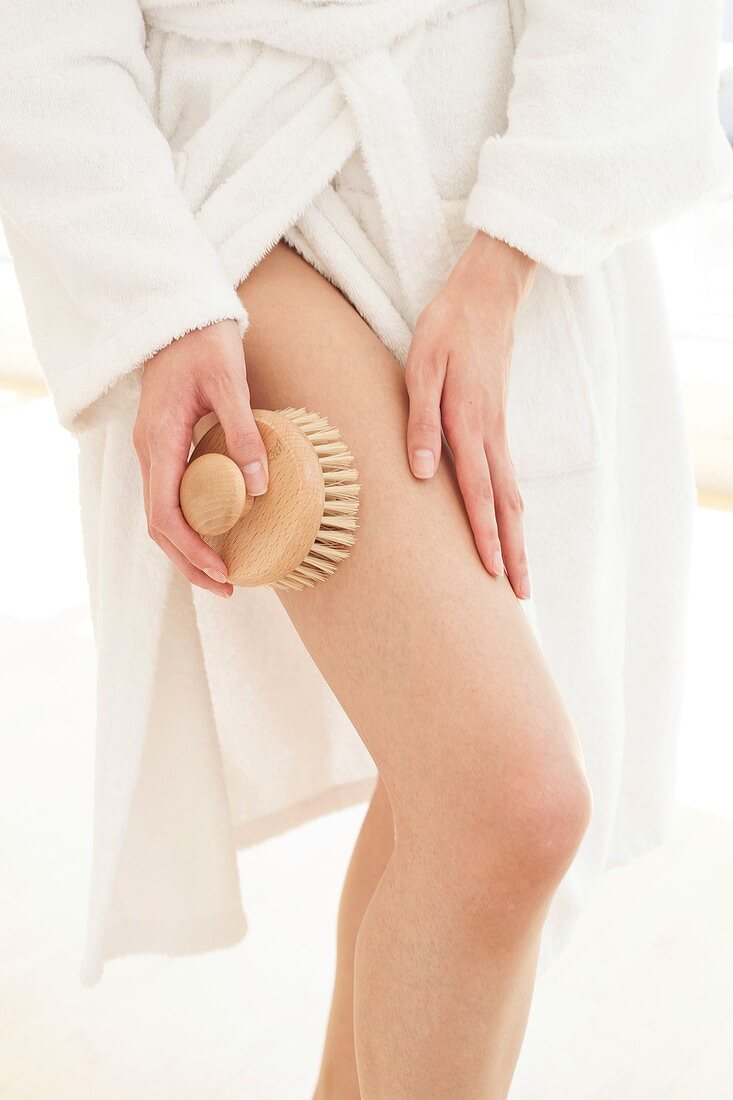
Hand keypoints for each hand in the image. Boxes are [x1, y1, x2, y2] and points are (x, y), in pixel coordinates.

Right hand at [133, 319, 268, 597]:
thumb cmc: (204, 343)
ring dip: (186, 548)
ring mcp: (152, 451)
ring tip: (221, 572)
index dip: (192, 550)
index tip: (222, 573)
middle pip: (158, 526)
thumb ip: (243, 433)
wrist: (180, 314)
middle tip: (227, 588)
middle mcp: (148, 452)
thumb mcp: (230, 383)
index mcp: (159, 441)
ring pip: (161, 515)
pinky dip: (188, 524)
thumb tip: (259, 487)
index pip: (166, 514)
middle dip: (189, 562)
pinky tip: (216, 533)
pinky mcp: (163, 447)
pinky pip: (169, 497)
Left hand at [405, 232, 535, 598]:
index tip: (491, 575)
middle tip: (520, 596)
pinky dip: (511, 509)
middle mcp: (491, 435)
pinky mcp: (498, 423)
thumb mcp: (421, 367)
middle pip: (506, 506)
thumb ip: (420, 421)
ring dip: (516, 536)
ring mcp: (499, 431)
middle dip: (512, 552)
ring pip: (512, 495)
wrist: (486, 294)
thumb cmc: (446, 328)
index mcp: (470, 425)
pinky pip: (507, 477)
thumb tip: (422, 473)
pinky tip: (508, 522)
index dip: (484, 536)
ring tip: (518, 573)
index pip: (478, 493)